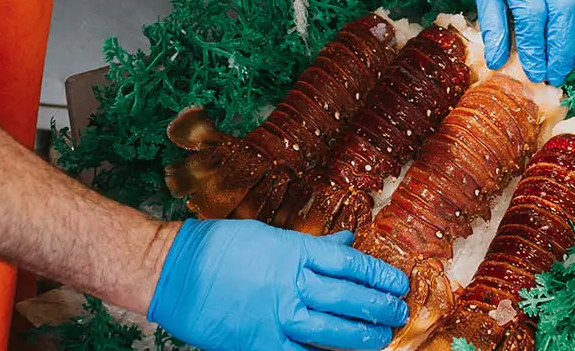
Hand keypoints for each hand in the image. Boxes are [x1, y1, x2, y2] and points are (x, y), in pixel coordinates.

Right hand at [148, 220, 408, 350]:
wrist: (175, 270)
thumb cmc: (221, 246)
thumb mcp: (270, 235)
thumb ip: (311, 244)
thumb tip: (345, 242)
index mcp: (294, 250)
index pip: (349, 262)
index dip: (377, 273)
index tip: (397, 281)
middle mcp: (290, 283)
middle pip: (346, 297)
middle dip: (377, 306)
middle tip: (398, 311)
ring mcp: (276, 316)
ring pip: (330, 330)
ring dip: (360, 335)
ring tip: (382, 337)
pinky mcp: (259, 343)